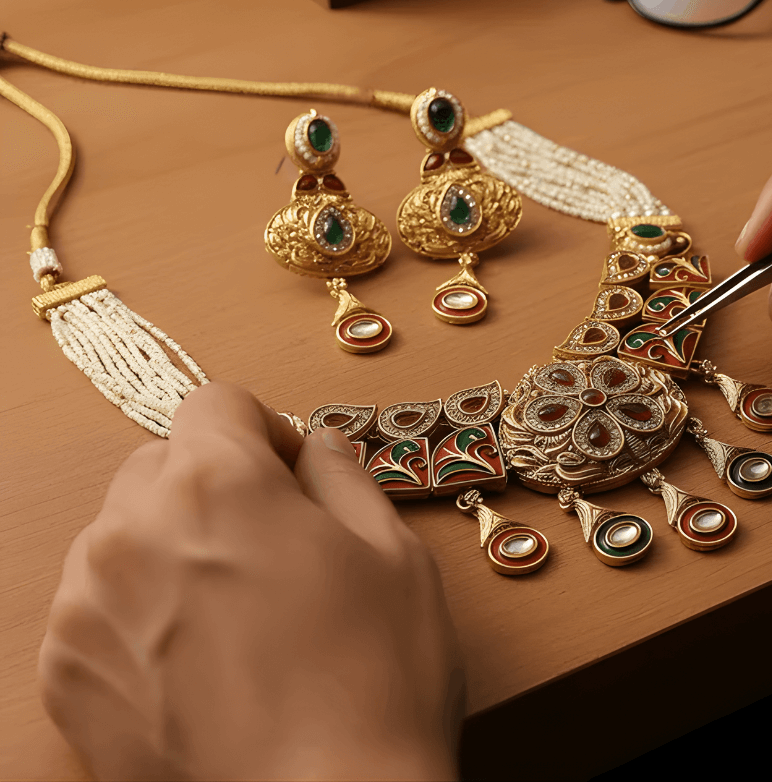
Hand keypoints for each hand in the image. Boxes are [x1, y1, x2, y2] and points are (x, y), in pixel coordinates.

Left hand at [38, 382, 463, 780]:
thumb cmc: (372, 683)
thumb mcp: (392, 551)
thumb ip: (341, 473)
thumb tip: (312, 445)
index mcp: (216, 482)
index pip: (216, 401)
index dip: (264, 429)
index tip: (290, 472)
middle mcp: (133, 530)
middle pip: (162, 460)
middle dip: (213, 481)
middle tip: (270, 540)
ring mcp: (88, 606)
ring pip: (123, 529)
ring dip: (172, 542)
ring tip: (234, 606)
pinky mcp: (68, 674)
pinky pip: (96, 600)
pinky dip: (139, 606)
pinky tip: (199, 653)